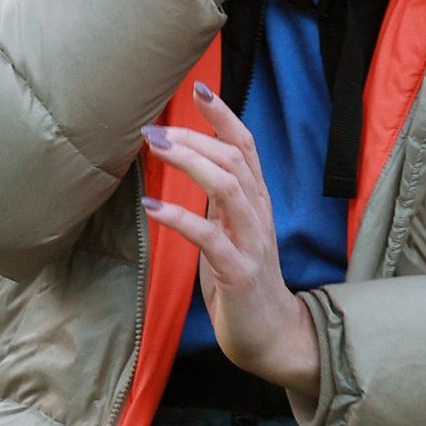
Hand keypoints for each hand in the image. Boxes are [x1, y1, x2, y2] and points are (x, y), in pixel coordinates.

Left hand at [142, 86, 321, 394]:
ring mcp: (252, 243)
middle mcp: (258, 215)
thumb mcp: (230, 232)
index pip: (245, 147)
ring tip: (156, 150)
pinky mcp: (239, 272)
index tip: (198, 89)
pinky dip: (179, 217)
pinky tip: (152, 206)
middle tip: (154, 129)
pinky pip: (210, 237)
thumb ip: (217, 201)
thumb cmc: (244, 282)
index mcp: (256, 203)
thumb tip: (186, 164)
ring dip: (190, 163)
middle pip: (234, 159)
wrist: (273, 336)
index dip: (224, 116)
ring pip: (229, 187)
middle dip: (194, 137)